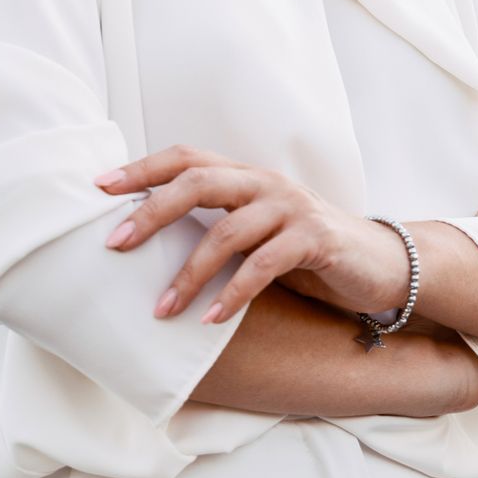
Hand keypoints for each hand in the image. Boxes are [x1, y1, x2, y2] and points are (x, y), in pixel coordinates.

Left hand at [92, 145, 411, 324]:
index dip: (142, 168)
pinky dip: (234, 293)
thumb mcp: (256, 231)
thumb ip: (215, 225)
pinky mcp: (314, 238)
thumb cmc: (303, 251)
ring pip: (227, 230)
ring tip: (161, 308)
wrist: (378, 262)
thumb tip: (146, 243)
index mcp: (244, 176)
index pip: (185, 157)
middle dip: (151, 212)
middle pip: (197, 182)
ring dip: (189, 272)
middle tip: (114, 243)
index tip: (99, 187)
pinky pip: (264, 264)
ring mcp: (290, 207)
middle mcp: (264, 182)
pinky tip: (212, 320)